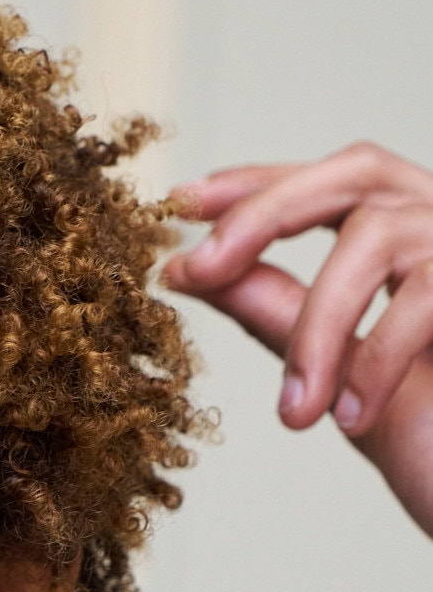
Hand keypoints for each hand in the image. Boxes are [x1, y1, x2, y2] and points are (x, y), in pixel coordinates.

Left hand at [163, 142, 432, 539]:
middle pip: (357, 174)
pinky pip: (424, 299)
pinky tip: (350, 418)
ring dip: (318, 328)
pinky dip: (375, 360)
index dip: (258, 183)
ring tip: (295, 413)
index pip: (334, 183)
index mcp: (416, 240)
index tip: (182, 203)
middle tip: (198, 271)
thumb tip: (190, 268)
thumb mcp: (336, 373)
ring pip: (378, 238)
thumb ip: (278, 312)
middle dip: (265, 215)